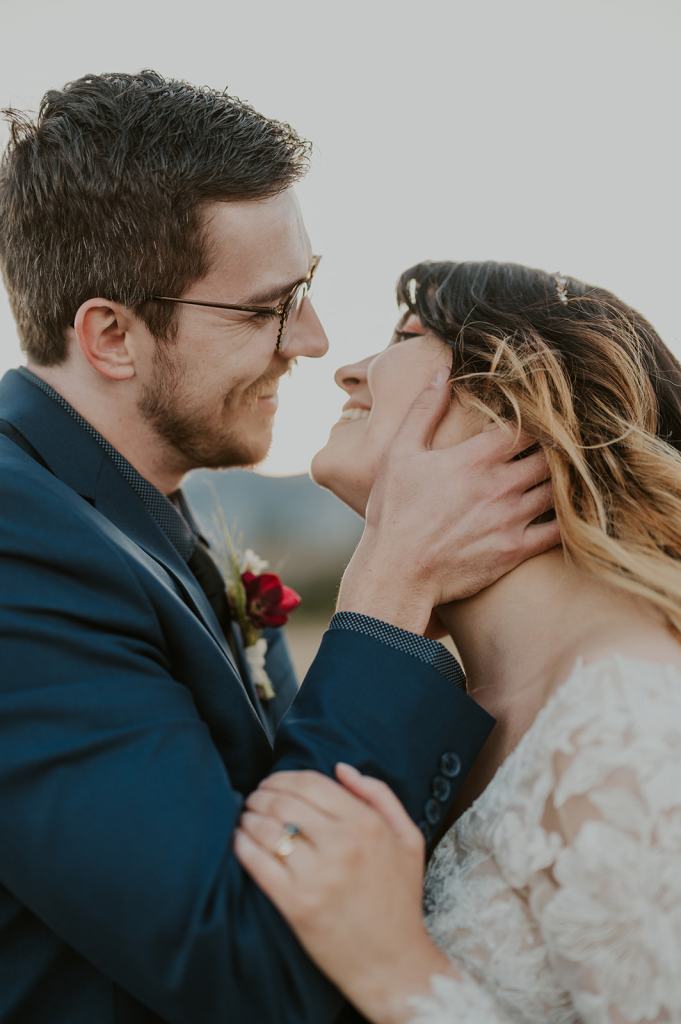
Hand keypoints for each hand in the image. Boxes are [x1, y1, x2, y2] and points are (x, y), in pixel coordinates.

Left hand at [234, 766, 453, 1023]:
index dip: (285, 777)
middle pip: (285, 801)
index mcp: (366, 825)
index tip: (273, 782)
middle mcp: (341, 845)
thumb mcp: (407, 838)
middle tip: (255, 797)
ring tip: (246, 817)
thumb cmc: (400, 899)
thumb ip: (379, 795)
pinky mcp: (296, 904)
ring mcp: (317, 876)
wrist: (393, 962)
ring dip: (250, 816)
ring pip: (268, 828)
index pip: (312, 783)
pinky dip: (243, 845)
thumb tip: (340, 768)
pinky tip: (240, 840)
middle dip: (263, 794)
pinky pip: (258, 863)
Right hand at [338, 377, 558, 633]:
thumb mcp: (399, 454)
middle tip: (566, 437)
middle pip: (550, 453)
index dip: (539, 414)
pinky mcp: (516, 550)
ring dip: (567, 477)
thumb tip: (444, 372)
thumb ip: (424, 410)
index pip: (527, 424)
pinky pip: (559, 530)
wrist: (397, 574)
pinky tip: (574, 510)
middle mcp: (500, 485)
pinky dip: (571, 517)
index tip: (544, 411)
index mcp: (475, 458)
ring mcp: (511, 518)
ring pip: (559, 488)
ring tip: (572, 469)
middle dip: (558, 444)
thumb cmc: (394, 512)